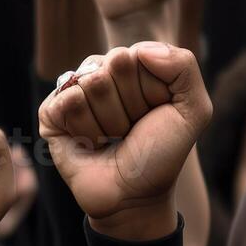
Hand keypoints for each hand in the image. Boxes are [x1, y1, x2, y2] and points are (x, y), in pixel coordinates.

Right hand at [38, 43, 211, 238]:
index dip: (152, 89)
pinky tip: (90, 143)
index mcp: (136, 66)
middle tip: (131, 128)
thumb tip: (140, 49)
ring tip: (112, 138)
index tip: (153, 114)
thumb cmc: (162, 154)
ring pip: (90, 84)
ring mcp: (75, 91)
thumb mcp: (193, 110)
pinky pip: (65, 102)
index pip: (140, 54)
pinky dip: (85, 129)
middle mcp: (103, 73)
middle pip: (114, 64)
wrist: (134, 196)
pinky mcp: (51, 113)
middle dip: (131, 104)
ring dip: (108, 121)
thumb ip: (184, 66)